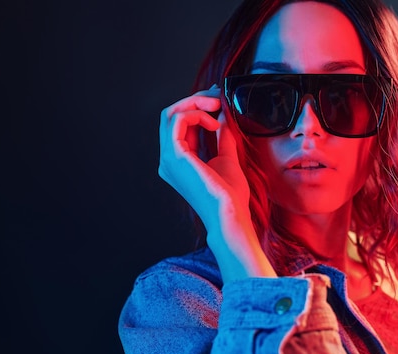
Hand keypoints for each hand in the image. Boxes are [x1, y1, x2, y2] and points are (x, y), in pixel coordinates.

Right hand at [158, 85, 248, 228]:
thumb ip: (222, 137)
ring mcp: (168, 158)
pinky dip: (197, 114)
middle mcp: (168, 160)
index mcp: (177, 162)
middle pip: (171, 115)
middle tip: (217, 96)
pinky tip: (214, 123)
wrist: (230, 213)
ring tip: (218, 104)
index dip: (197, 107)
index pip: (179, 125)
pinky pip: (179, 121)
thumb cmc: (230, 196)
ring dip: (195, 103)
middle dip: (194, 100)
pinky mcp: (174, 156)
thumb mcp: (227, 158)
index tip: (218, 99)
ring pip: (171, 114)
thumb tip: (223, 117)